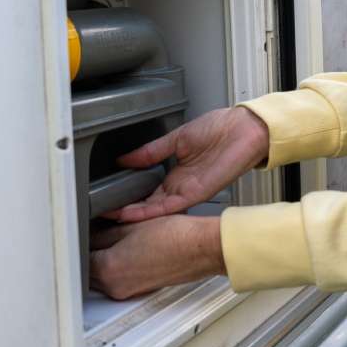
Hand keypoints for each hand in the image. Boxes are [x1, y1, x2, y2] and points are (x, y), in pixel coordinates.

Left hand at [90, 215, 224, 300]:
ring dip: (102, 260)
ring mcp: (128, 291)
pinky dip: (117, 266)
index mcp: (108, 269)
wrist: (200, 248)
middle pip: (89, 270)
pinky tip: (127, 249)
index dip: (81, 239)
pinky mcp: (140, 290)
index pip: (80, 256)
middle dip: (90, 251)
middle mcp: (115, 286)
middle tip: (95, 231)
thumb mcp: (131, 225)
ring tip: (112, 238)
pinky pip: (119, 279)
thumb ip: (104, 231)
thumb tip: (92, 231)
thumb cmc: (174, 236)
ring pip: (102, 277)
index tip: (84, 228)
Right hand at [111, 107, 268, 222]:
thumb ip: (151, 151)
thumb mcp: (177, 138)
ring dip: (134, 215)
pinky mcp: (196, 193)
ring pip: (156, 210)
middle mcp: (181, 185)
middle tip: (102, 214)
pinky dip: (150, 211)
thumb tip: (126, 158)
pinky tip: (133, 214)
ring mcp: (188, 191)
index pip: (148, 191)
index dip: (129, 196)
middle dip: (126, 211)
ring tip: (111, 217)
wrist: (244, 129)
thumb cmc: (220, 129)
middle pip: (149, 204)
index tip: (109, 199)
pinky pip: (169, 207)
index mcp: (176, 172)